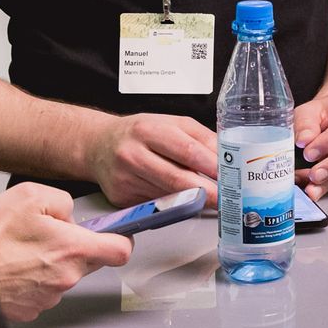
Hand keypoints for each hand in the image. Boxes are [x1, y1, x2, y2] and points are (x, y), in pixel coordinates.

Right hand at [0, 184, 131, 322]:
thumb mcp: (31, 196)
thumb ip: (63, 203)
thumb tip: (69, 217)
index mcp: (73, 249)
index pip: (120, 251)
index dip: (121, 240)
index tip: (117, 235)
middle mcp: (65, 277)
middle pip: (88, 262)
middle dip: (75, 248)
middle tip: (48, 236)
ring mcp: (48, 297)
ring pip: (62, 276)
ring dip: (50, 264)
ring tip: (21, 250)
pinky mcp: (29, 309)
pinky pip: (41, 291)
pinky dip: (32, 280)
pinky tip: (13, 267)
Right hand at [84, 112, 218, 205]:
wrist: (99, 145)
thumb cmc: (139, 132)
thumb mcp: (170, 123)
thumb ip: (200, 137)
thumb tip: (226, 156)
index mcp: (148, 130)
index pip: (185, 150)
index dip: (210, 165)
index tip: (228, 175)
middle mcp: (133, 154)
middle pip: (176, 178)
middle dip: (206, 191)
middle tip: (226, 198)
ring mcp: (125, 179)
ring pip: (168, 195)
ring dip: (193, 200)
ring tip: (212, 199)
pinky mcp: (122, 199)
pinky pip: (155, 204)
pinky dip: (174, 204)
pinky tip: (183, 200)